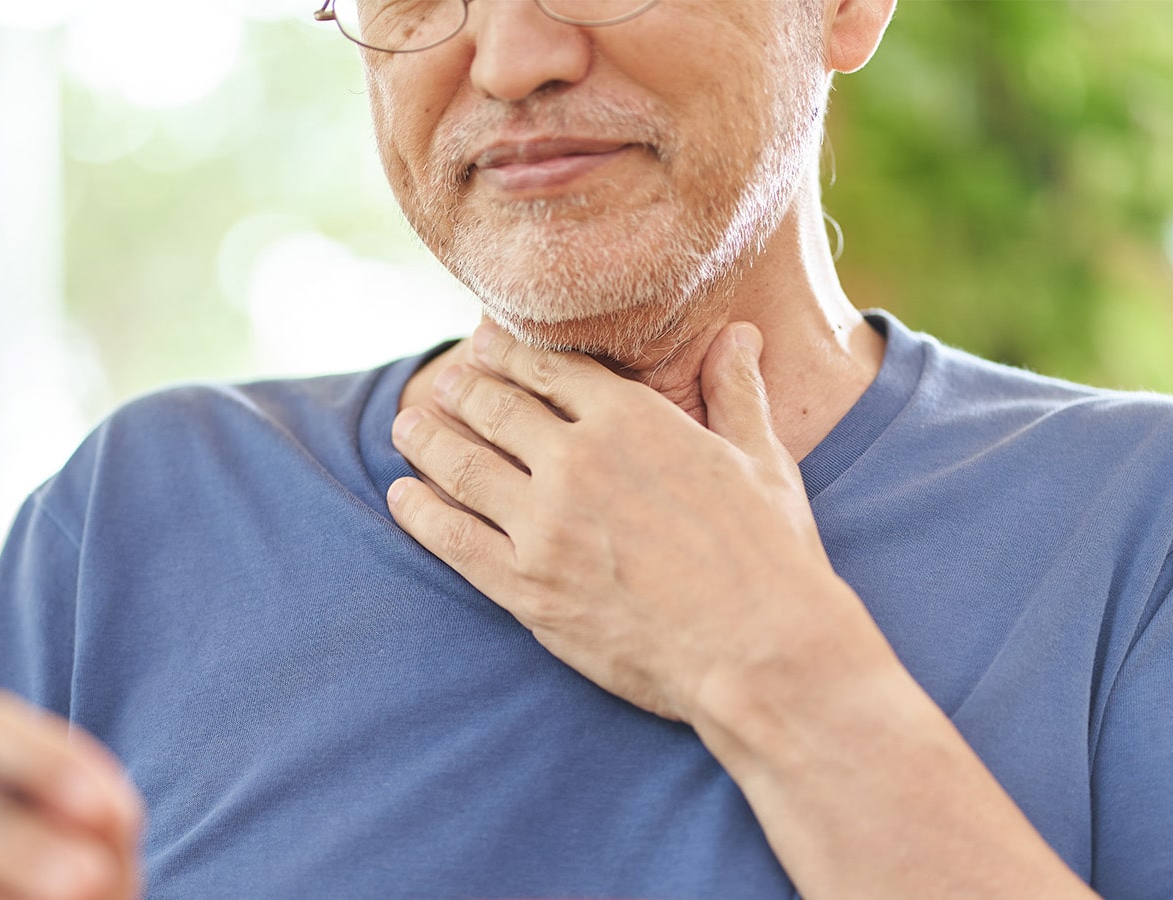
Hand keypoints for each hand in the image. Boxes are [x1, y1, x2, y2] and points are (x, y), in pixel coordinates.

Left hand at [388, 319, 856, 722]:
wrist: (760, 653)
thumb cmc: (771, 557)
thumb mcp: (761, 460)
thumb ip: (736, 391)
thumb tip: (740, 333)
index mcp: (631, 420)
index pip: (549, 368)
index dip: (510, 352)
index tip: (486, 345)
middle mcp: (576, 461)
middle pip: (495, 408)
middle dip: (464, 388)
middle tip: (444, 383)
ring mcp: (544, 526)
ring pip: (461, 465)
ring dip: (427, 439)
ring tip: (408, 425)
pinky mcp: (526, 588)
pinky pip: (452, 539)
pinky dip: (419, 512)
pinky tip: (401, 497)